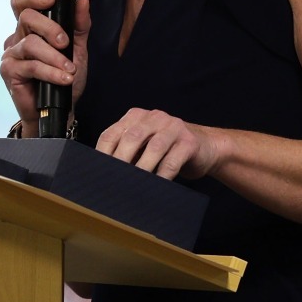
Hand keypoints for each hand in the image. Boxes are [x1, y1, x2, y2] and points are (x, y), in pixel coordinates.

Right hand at [1, 0, 91, 127]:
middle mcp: (17, 38)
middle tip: (66, 43)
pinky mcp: (9, 71)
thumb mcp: (77, 49)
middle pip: (26, 17)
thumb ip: (79, 25)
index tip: (51, 0)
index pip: (21, 3)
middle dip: (50, 27)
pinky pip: (31, 66)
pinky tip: (64, 79)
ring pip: (31, 43)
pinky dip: (50, 72)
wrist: (60, 109)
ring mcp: (11, 54)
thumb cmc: (65, 78)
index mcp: (30, 28)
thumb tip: (82, 1)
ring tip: (70, 70)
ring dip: (54, 57)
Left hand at [96, 108, 226, 179]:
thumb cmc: (167, 150)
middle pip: (131, 137)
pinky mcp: (189, 141)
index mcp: (136, 117)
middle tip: (112, 180)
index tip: (96, 173)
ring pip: (154, 147)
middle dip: (120, 160)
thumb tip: (104, 175)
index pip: (111, 133)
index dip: (102, 154)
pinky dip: (163, 174)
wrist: (205, 148)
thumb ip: (126, 153)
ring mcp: (173, 127)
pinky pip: (173, 160)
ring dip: (142, 168)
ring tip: (133, 184)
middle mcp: (154, 118)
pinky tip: (157, 185)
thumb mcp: (143, 146)